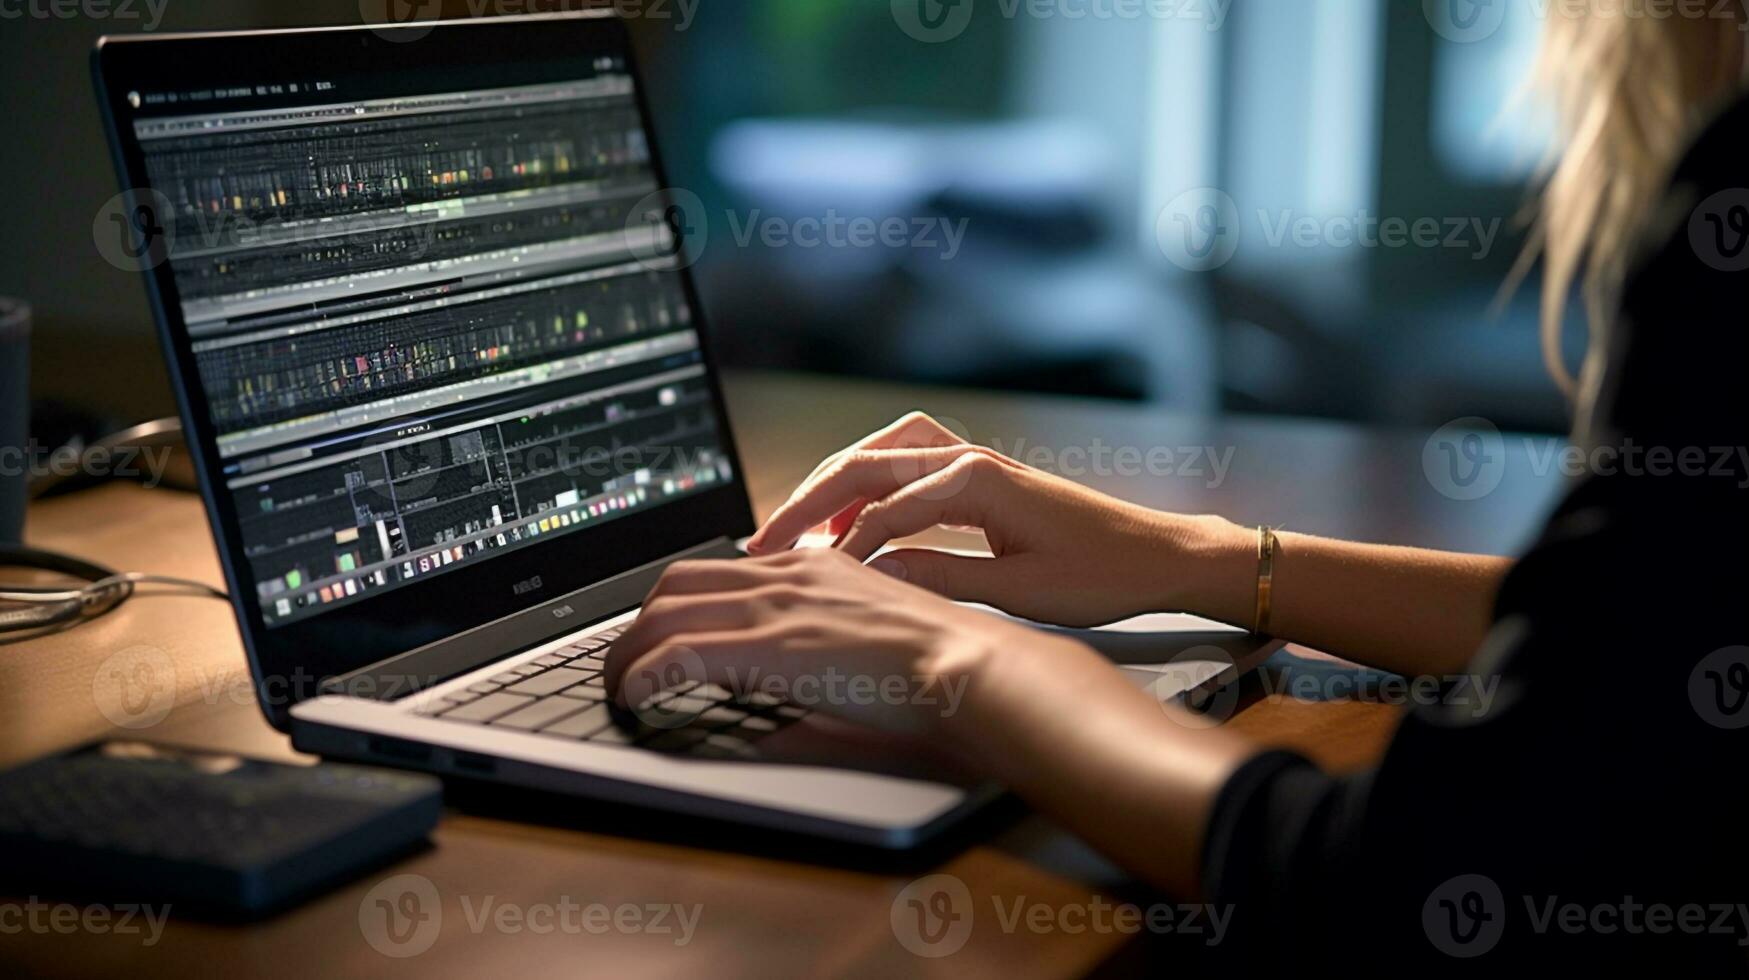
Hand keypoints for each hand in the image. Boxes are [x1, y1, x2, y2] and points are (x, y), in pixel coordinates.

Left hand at [602, 548, 1107, 736]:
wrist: (970, 666)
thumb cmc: (940, 662)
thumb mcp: (874, 627)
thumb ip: (831, 629)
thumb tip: (798, 660)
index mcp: (812, 566)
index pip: (717, 569)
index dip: (675, 602)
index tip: (660, 634)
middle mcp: (785, 575)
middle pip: (676, 582)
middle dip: (636, 625)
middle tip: (625, 664)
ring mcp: (773, 607)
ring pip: (664, 613)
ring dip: (627, 653)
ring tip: (618, 688)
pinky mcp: (767, 647)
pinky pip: (676, 653)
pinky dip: (643, 676)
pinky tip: (636, 700)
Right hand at [746, 412, 1254, 627]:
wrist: (1159, 554)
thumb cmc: (1101, 575)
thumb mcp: (1018, 592)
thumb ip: (938, 579)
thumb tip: (872, 575)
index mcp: (976, 482)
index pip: (880, 510)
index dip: (837, 549)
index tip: (801, 583)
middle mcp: (968, 459)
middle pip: (863, 464)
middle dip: (808, 501)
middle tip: (762, 541)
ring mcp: (973, 461)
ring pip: (880, 452)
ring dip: (833, 482)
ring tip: (796, 523)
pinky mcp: (979, 475)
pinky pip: (905, 462)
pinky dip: (868, 481)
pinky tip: (851, 515)